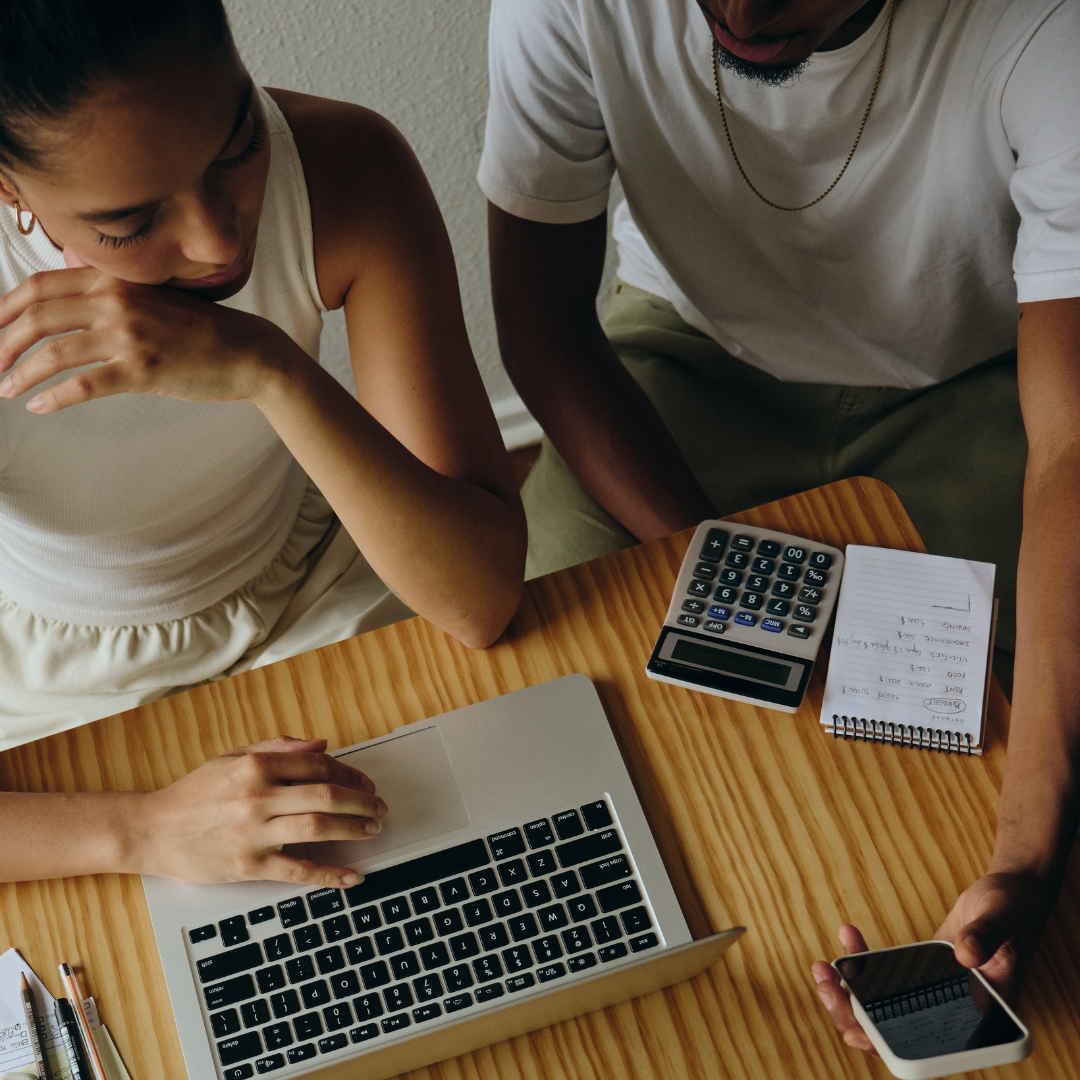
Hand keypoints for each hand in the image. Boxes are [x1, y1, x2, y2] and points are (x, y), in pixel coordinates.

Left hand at [0, 264, 290, 412]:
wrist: (248, 350)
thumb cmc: (201, 329)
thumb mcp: (152, 296)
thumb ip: (109, 291)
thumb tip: (63, 295)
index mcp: (114, 278)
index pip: (40, 287)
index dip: (4, 309)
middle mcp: (116, 301)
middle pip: (38, 318)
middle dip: (2, 343)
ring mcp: (129, 336)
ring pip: (54, 354)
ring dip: (21, 373)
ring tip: (5, 389)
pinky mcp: (143, 370)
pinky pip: (84, 385)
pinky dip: (54, 397)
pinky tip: (39, 406)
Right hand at [136, 735, 387, 886]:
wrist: (153, 830)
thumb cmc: (194, 793)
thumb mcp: (234, 757)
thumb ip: (280, 748)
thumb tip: (323, 745)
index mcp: (256, 766)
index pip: (318, 765)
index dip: (349, 774)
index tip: (364, 783)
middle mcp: (258, 797)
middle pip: (326, 796)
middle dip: (361, 801)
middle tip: (378, 807)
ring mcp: (254, 833)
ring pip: (319, 828)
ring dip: (353, 828)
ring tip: (371, 829)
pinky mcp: (249, 866)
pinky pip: (298, 871)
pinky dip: (329, 875)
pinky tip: (351, 876)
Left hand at [811, 874, 1051, 1056]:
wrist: (1010, 892)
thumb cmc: (1015, 907)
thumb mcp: (1003, 917)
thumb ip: (987, 936)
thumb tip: (967, 956)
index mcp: (981, 1016)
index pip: (931, 1049)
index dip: (889, 1047)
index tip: (855, 1030)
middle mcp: (955, 1013)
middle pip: (895, 1032)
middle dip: (853, 1014)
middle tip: (825, 983)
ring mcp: (934, 995)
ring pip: (883, 1010)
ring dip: (848, 992)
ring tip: (823, 967)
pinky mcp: (920, 976)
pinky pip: (884, 980)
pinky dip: (861, 961)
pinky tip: (847, 933)